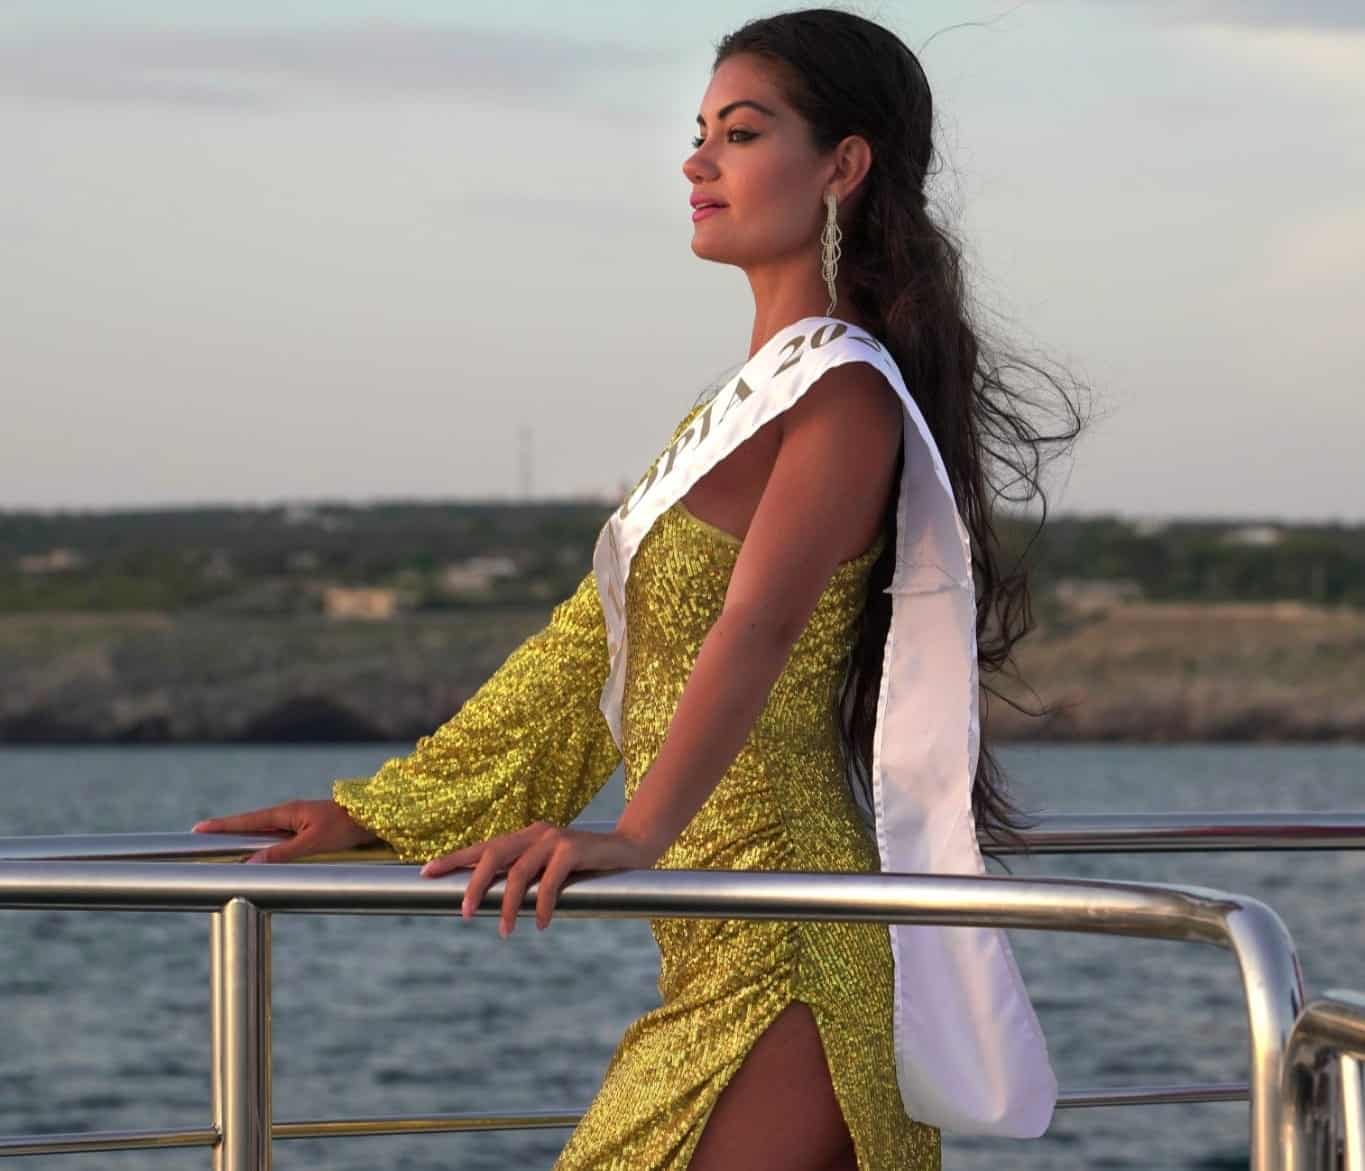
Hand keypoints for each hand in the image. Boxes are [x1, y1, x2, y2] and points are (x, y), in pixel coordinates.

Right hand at [191, 798, 379, 863]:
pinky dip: (263, 842)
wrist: (372, 817)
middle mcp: (288, 814)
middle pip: (251, 825)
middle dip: (227, 831)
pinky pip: (278, 836)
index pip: (247, 821)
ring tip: (222, 845)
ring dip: (244, 837)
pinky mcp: (306, 828)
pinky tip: (258, 851)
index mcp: (287, 812)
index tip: (198, 828)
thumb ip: (283, 853)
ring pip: (264, 831)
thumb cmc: (345, 827)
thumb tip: (252, 864)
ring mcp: (297, 820)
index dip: (223, 826)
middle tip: (201, 836)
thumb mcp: (314, 843)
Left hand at [419, 820, 662, 936]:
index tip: (424, 872)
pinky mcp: (573, 848)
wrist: (630, 851)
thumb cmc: (586, 868)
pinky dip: (541, 905)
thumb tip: (493, 904)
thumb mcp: (550, 872)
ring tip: (503, 932)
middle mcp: (535, 832)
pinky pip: (549, 881)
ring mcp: (554, 838)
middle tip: (461, 912)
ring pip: (518, 872)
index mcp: (525, 836)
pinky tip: (539, 924)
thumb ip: (527, 880)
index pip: (482, 846)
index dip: (453, 859)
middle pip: (492, 854)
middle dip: (472, 883)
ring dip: (506, 905)